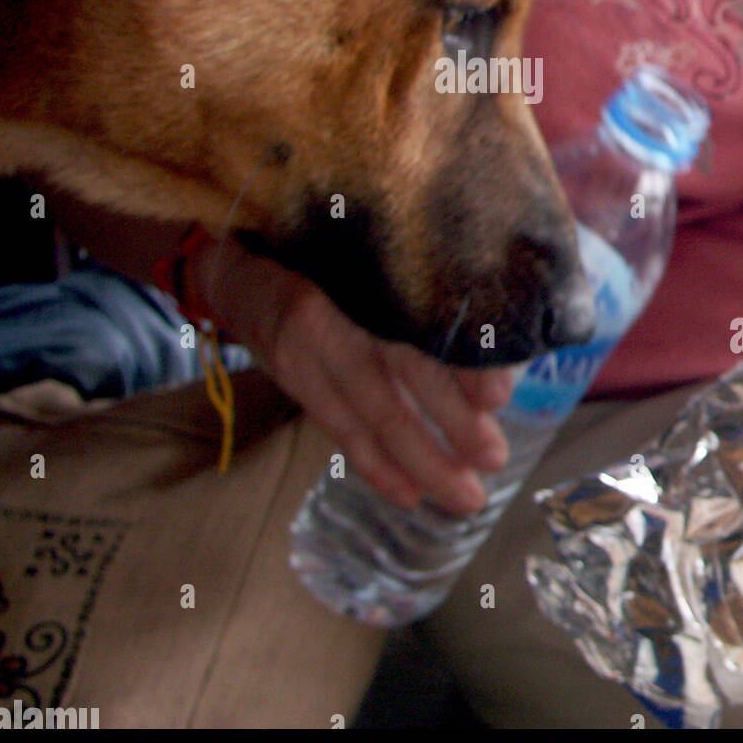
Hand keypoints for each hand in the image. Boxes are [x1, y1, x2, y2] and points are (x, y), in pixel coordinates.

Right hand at [189, 234, 516, 514]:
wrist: (241, 262)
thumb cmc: (329, 247)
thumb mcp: (376, 247)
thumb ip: (427, 279)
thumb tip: (501, 328)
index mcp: (367, 267)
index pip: (419, 320)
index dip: (461, 361)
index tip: (498, 395)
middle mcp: (335, 309)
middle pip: (400, 374)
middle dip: (453, 423)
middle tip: (495, 456)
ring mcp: (308, 349)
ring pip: (372, 414)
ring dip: (422, 461)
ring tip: (466, 495)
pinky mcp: (296, 377)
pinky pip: (340, 429)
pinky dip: (375, 467)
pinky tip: (410, 494)